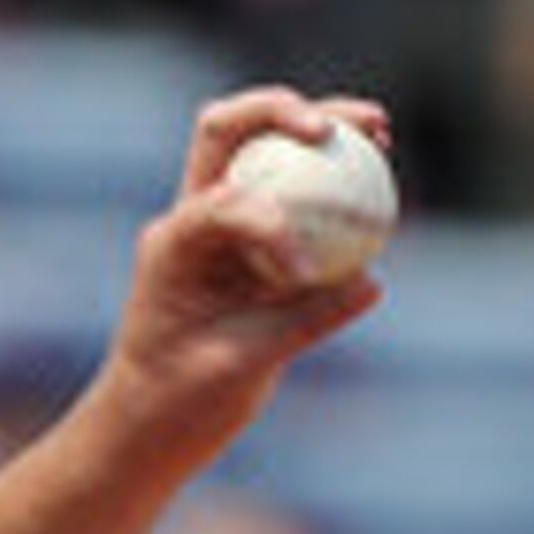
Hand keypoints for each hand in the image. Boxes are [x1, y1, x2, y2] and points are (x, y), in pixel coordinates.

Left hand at [101, 86, 390, 456]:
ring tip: (378, 129)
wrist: (152, 422)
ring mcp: (225, 224)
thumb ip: (302, 322)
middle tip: (333, 127)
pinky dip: (338, 172)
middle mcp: (193, 221)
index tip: (299, 277)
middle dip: (279, 111)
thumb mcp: (239, 368)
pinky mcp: (260, 241)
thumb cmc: (177, 401)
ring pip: (266, 147)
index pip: (223, 201)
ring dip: (322, 125)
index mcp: (172, 245)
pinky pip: (303, 189)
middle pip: (229, 132)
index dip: (271, 225)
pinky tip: (382, 166)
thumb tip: (371, 280)